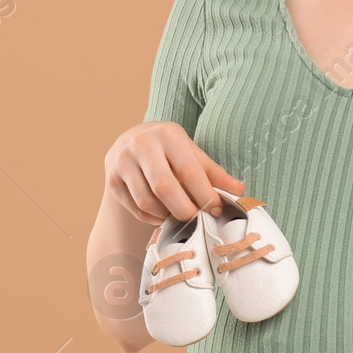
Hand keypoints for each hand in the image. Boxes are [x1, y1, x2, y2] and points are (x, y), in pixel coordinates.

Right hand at [104, 120, 243, 225]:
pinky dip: (152, 218)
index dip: (205, 195)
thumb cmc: (169, 149)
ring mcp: (122, 162)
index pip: (189, 171)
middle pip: (164, 188)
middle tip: (195, 217)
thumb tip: (240, 191)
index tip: (215, 209)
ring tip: (178, 213)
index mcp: (167, 134)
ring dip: (167, 215)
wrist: (131, 141)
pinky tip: (162, 213)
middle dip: (184, 210)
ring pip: (147, 201)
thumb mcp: (192, 153)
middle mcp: (141, 144)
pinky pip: (135, 209)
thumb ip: (214, 172)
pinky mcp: (112, 180)